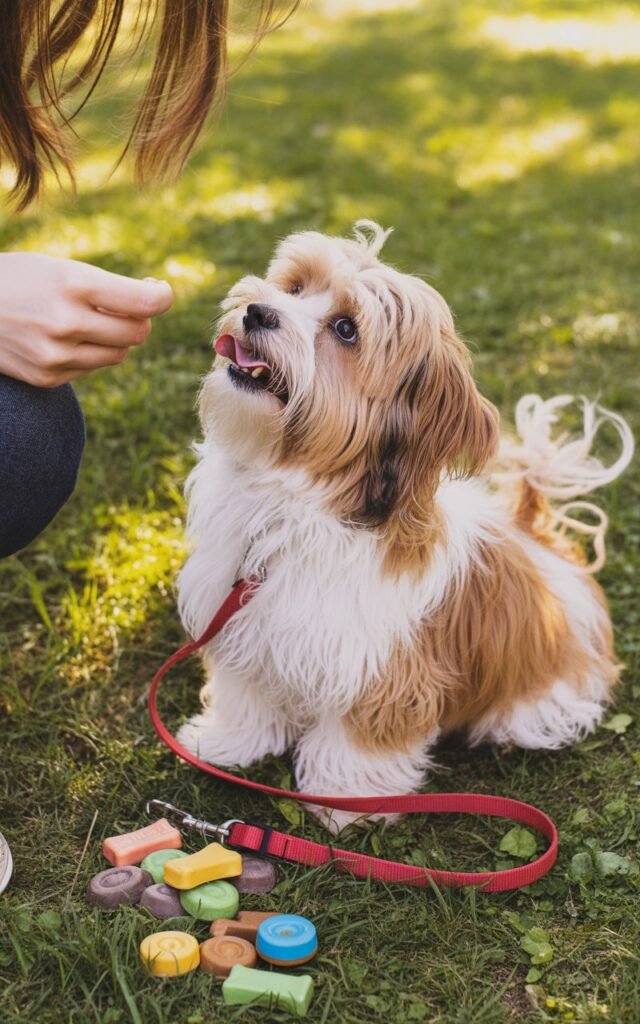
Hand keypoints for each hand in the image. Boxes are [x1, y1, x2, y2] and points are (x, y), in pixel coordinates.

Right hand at [0, 253, 173, 386]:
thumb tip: (153, 304)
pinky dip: (88, 353)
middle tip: (126, 306)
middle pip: (138, 333)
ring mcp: (57, 354)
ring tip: (91, 320)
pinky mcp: (47, 377)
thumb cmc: (16, 280)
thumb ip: (105, 287)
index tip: (159, 292)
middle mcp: (67, 322)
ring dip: (115, 339)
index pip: (145, 303)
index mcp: (73, 283)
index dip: (162, 297)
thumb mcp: (57, 268)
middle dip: (139, 319)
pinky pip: (91, 368)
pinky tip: (64, 337)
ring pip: (118, 355)